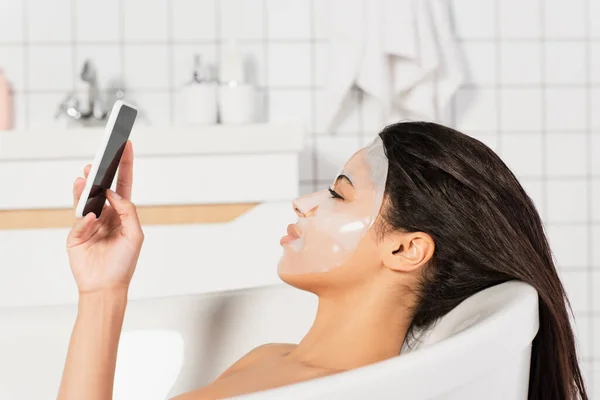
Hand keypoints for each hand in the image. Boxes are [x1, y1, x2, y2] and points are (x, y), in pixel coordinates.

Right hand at [67, 141, 143, 294]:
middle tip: (97, 160)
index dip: (125, 166)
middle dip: (99, 173)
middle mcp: (106, 215)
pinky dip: (83, 218)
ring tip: (85, 176)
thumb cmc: (124, 263)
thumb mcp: (135, 234)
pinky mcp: (76, 234)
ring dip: (84, 187)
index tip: (126, 146)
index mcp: (122, 213)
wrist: (106, 287)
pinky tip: (89, 217)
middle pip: (101, 188)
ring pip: (84, 199)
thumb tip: (113, 193)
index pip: (123, 184)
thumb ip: (127, 211)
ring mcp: (89, 223)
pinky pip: (78, 220)